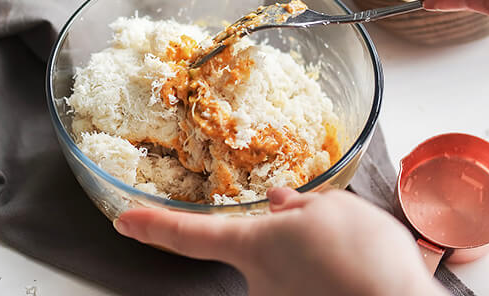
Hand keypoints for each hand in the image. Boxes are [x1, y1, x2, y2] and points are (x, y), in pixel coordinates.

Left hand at [114, 188, 446, 295]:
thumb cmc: (364, 257)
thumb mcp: (334, 209)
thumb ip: (300, 206)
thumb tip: (281, 204)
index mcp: (254, 244)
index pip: (189, 235)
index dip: (153, 226)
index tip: (124, 221)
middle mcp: (259, 280)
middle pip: (260, 247)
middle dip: (291, 237)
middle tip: (335, 235)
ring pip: (293, 267)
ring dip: (318, 256)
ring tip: (356, 257)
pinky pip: (311, 284)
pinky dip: (328, 276)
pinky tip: (355, 274)